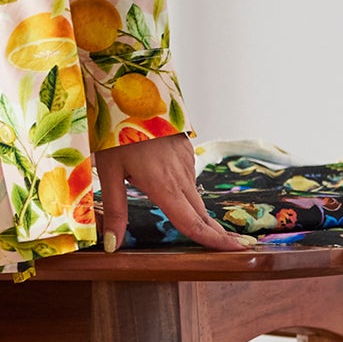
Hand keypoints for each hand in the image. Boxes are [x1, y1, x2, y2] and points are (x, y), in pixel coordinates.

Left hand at [93, 133, 251, 254]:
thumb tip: (112, 246)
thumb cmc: (114, 131)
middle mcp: (180, 176)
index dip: (212, 242)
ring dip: (197, 213)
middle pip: (201, 214)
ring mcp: (186, 161)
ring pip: (193, 196)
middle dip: (216, 234)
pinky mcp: (185, 150)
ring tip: (205, 230)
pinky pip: (188, 178)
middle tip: (235, 250)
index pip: (192, 222)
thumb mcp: (107, 171)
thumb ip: (115, 210)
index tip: (235, 253)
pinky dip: (185, 191)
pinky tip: (173, 191)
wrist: (131, 88)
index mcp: (163, 185)